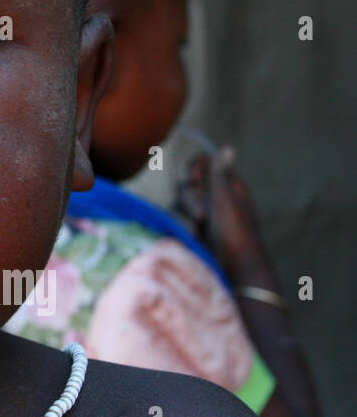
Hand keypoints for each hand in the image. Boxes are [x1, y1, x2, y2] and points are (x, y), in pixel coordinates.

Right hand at [176, 146, 270, 280]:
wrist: (234, 269)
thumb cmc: (235, 233)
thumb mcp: (226, 200)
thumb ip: (220, 174)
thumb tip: (227, 147)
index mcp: (228, 186)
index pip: (204, 164)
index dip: (196, 169)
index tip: (196, 180)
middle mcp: (215, 198)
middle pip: (188, 183)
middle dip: (191, 198)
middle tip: (203, 214)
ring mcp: (205, 214)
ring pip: (181, 201)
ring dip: (187, 213)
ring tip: (198, 228)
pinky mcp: (195, 229)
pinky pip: (180, 218)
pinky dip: (184, 225)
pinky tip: (193, 234)